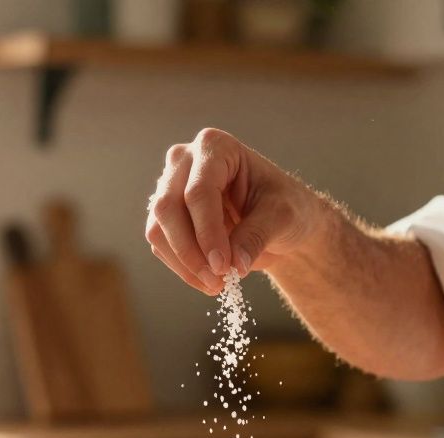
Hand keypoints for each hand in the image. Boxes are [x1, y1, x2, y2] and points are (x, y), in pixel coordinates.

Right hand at [145, 128, 326, 294]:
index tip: (223, 266)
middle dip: (191, 251)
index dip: (207, 232)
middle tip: (217, 281)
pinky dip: (182, 267)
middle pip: (168, 207)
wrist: (280, 221)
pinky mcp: (166, 215)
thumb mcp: (282, 218)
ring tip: (217, 285)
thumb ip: (256, 236)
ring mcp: (170, 186)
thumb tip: (233, 265)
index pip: (199, 191)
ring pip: (158, 229)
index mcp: (216, 147)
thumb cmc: (285, 207)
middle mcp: (185, 160)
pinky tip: (208, 280)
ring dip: (184, 263)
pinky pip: (161, 244)